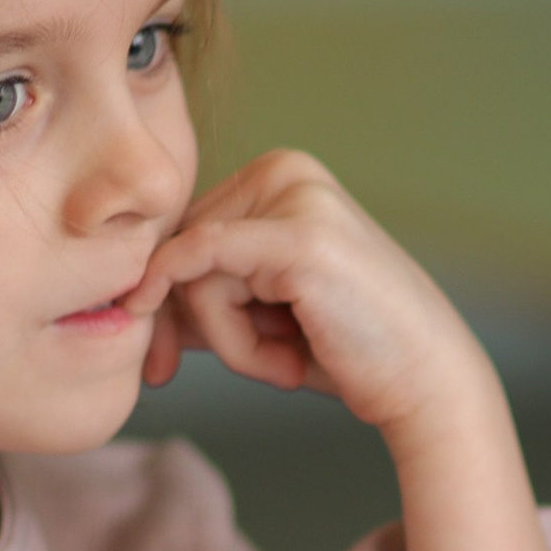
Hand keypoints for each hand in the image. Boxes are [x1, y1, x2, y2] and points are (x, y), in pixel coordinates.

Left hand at [130, 149, 497, 439]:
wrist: (426, 380)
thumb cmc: (349, 349)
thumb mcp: (261, 309)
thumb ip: (201, 290)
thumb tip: (124, 295)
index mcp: (282, 175)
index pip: (183, 231)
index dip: (164, 300)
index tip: (164, 362)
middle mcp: (287, 170)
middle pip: (178, 247)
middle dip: (202, 324)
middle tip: (266, 368)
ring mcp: (296, 199)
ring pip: (189, 270)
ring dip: (229, 342)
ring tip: (290, 365)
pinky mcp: (298, 238)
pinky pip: (201, 271)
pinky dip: (216, 326)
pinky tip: (275, 363)